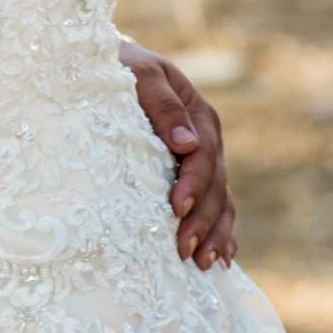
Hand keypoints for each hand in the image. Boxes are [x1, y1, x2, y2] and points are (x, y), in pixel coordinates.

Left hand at [118, 37, 235, 269]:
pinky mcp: (192, 176)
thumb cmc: (118, 67)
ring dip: (215, 234)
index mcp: (198, 114)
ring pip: (220, 202)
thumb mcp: (138, 72)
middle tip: (186, 251)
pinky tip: (223, 259)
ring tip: (204, 265)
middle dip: (203, 220)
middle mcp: (206, 140)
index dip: (192, 183)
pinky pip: (216, 207)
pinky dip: (221, 232)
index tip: (175, 207)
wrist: (110, 67)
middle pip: (215, 185)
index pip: (203, 155)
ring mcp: (202, 161)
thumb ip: (162, 104)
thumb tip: (187, 143)